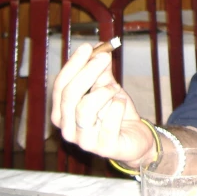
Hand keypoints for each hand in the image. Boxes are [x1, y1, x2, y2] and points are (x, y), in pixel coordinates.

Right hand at [51, 43, 155, 166]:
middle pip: (70, 95)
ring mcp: (84, 141)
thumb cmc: (116, 111)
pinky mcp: (104, 148)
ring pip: (85, 108)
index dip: (73, 65)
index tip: (87, 47)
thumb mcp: (107, 87)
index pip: (60, 86)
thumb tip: (99, 47)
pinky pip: (110, 120)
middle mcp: (67, 128)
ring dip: (104, 91)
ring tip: (115, 88)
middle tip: (104, 56)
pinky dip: (118, 106)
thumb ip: (102, 71)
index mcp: (63, 112)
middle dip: (88, 72)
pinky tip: (121, 104)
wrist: (135, 136)